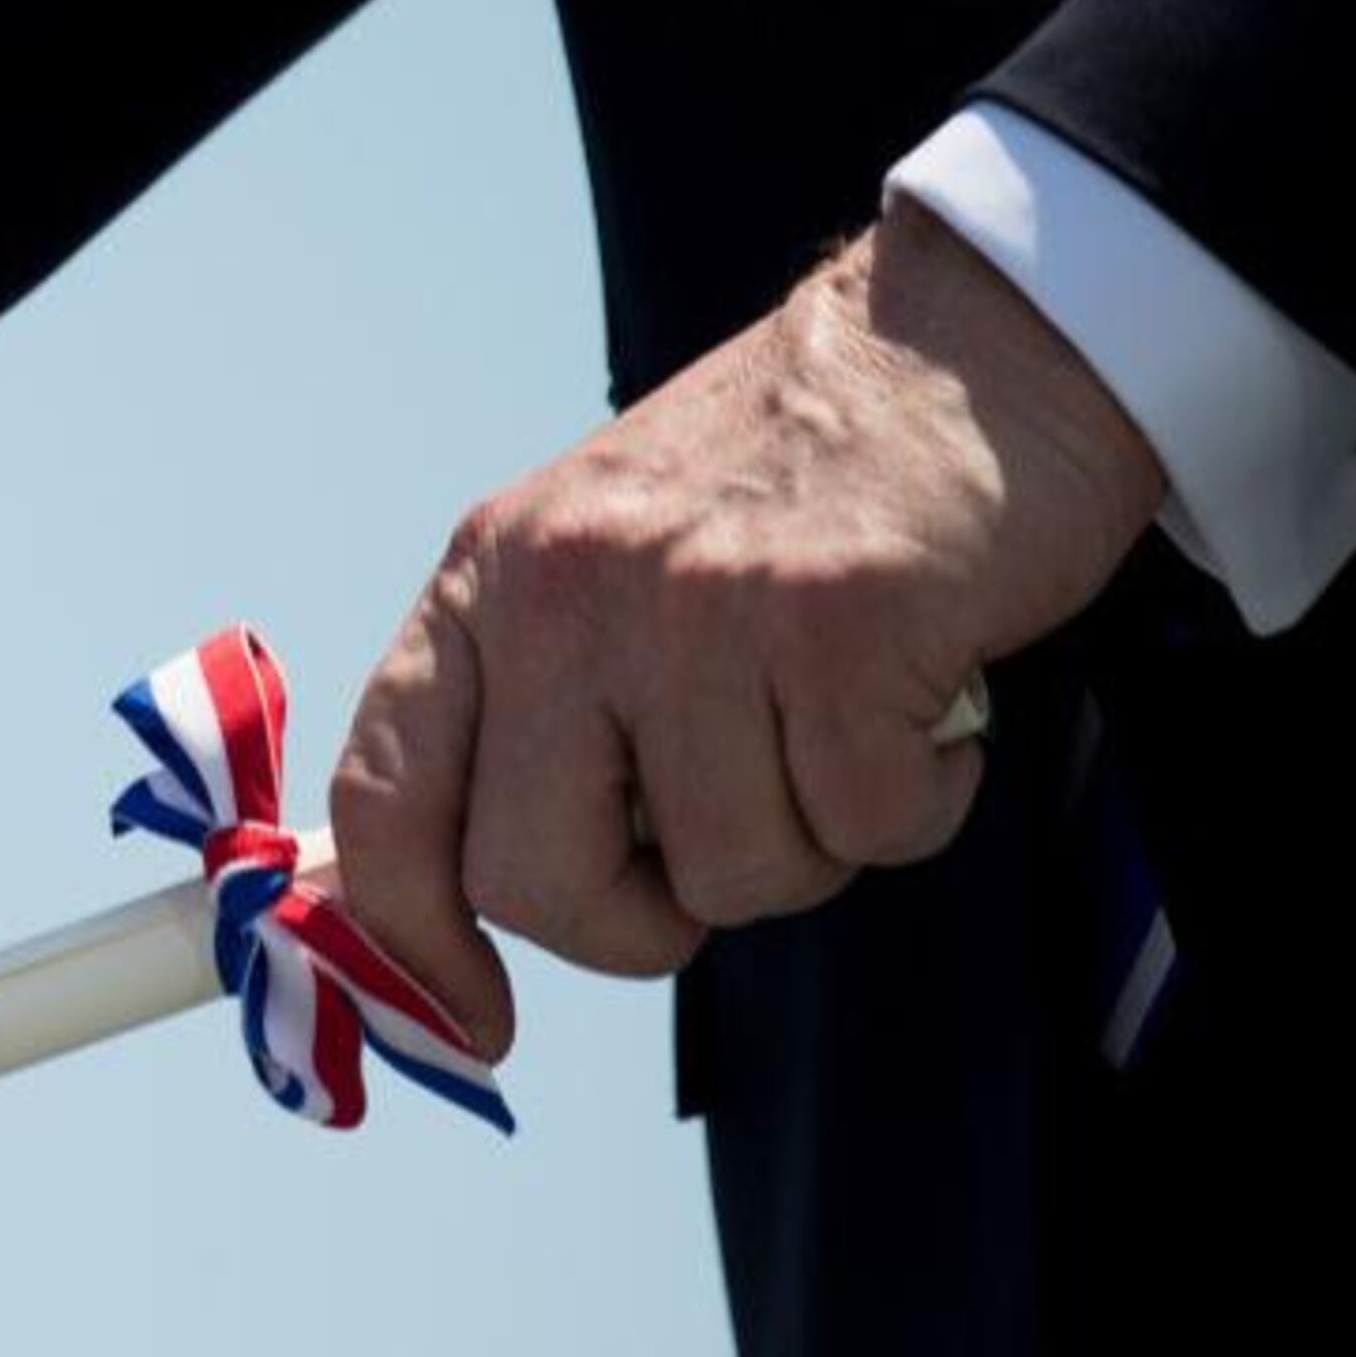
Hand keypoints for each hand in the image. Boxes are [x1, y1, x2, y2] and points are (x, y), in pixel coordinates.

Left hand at [325, 205, 1166, 1054]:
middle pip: (532, 880)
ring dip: (809, 842)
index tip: (471, 1017)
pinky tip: (925, 704)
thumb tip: (477, 898)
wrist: (972, 339)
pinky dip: (918, 801)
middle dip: (637, 922)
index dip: (405, 937)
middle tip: (720, 849)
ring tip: (843, 722)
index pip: (383, 794)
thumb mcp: (601, 562)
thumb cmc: (792, 482)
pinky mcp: (840, 628)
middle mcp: (565, 591)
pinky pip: (866, 828)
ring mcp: (697, 607)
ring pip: (723, 876)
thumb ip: (535, 707)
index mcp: (489, 581)